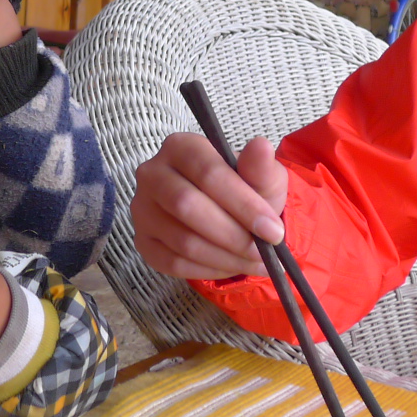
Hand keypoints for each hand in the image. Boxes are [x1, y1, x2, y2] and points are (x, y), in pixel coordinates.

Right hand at [133, 133, 286, 281]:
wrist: (229, 213)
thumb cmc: (244, 189)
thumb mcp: (262, 176)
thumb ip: (260, 166)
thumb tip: (261, 146)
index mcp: (181, 147)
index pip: (208, 173)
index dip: (243, 205)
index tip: (273, 231)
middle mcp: (152, 174)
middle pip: (187, 206)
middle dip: (233, 235)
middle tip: (264, 253)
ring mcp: (142, 209)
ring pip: (183, 241)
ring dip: (225, 257)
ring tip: (255, 262)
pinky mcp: (143, 241)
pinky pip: (174, 263)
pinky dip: (210, 270)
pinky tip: (232, 266)